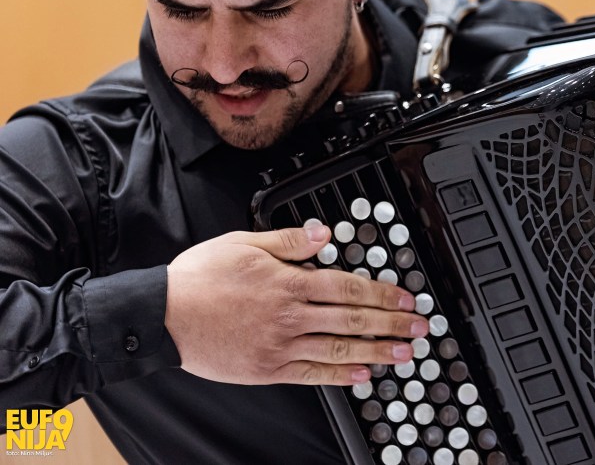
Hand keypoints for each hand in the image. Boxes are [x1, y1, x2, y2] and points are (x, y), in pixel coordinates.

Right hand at [165, 223, 427, 384]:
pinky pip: (311, 374)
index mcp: (288, 282)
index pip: (348, 288)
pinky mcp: (267, 369)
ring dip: (375, 352)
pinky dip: (339, 375)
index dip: (382, 294)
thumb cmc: (199, 278)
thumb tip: (322, 233)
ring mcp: (279, 346)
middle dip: (391, 324)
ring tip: (403, 355)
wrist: (161, 316)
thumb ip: (287, 241)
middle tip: (419, 329)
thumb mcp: (243, 243)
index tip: (406, 299)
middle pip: (352, 319)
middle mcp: (289, 316)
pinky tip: (361, 375)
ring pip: (338, 348)